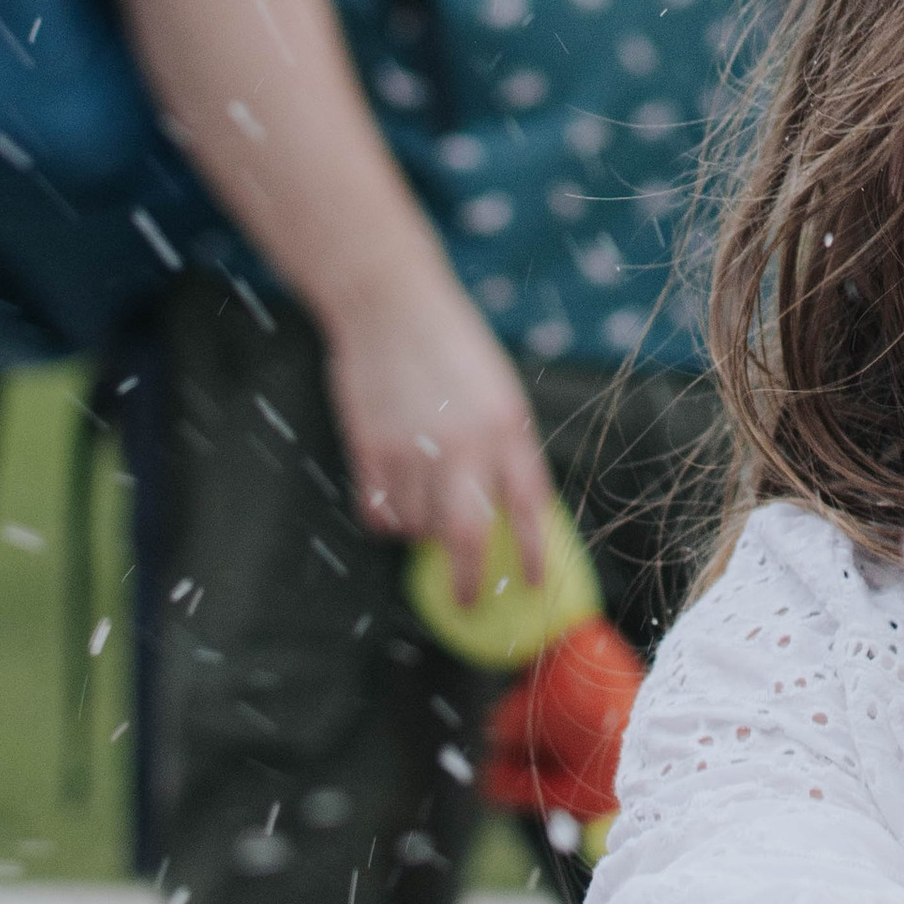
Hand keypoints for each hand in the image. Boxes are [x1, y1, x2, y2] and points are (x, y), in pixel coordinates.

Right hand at [317, 264, 549, 595]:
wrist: (389, 302)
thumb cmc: (450, 345)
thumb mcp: (497, 390)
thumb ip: (504, 448)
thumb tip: (508, 513)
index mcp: (508, 425)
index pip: (530, 506)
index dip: (532, 552)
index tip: (532, 584)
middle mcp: (465, 442)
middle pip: (469, 536)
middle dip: (470, 579)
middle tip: (467, 601)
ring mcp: (414, 447)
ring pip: (419, 527)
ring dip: (422, 531)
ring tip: (422, 498)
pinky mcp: (370, 448)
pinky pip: (379, 512)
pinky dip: (387, 518)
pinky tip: (392, 496)